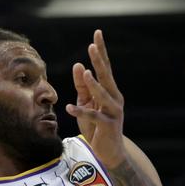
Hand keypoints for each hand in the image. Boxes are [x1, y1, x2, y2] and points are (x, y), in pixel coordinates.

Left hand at [66, 30, 126, 168]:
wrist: (109, 152)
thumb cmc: (97, 127)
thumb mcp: (86, 104)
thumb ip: (82, 87)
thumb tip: (78, 65)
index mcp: (110, 91)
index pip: (104, 68)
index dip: (100, 51)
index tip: (97, 33)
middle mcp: (115, 98)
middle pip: (106, 76)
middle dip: (99, 61)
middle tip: (93, 45)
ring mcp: (113, 112)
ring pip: (103, 95)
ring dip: (94, 85)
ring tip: (86, 73)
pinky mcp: (108, 126)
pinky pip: (93, 117)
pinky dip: (80, 112)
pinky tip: (69, 108)